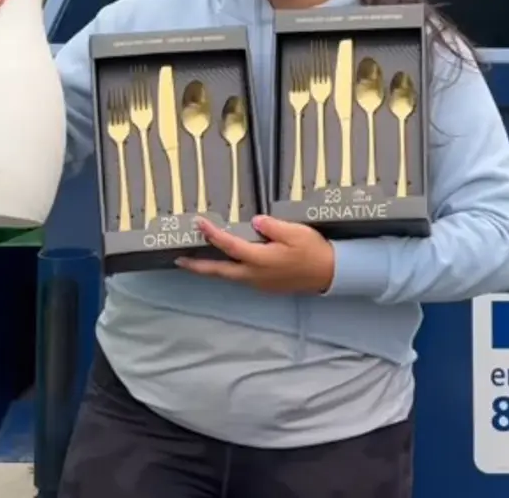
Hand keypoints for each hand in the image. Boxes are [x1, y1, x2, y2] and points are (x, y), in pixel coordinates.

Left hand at [176, 215, 334, 294]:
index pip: (229, 245)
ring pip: (229, 277)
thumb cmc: (312, 250)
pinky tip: (227, 264)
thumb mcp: (294, 232)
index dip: (211, 234)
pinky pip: (240, 278)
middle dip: (198, 266)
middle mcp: (254, 274)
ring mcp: (259, 283)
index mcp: (259, 259)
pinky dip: (227, 271)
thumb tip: (254, 222)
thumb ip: (271, 227)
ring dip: (211, 270)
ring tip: (196, 262)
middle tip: (179, 260)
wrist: (329, 273)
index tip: (198, 223)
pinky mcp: (266, 286)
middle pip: (220, 271)